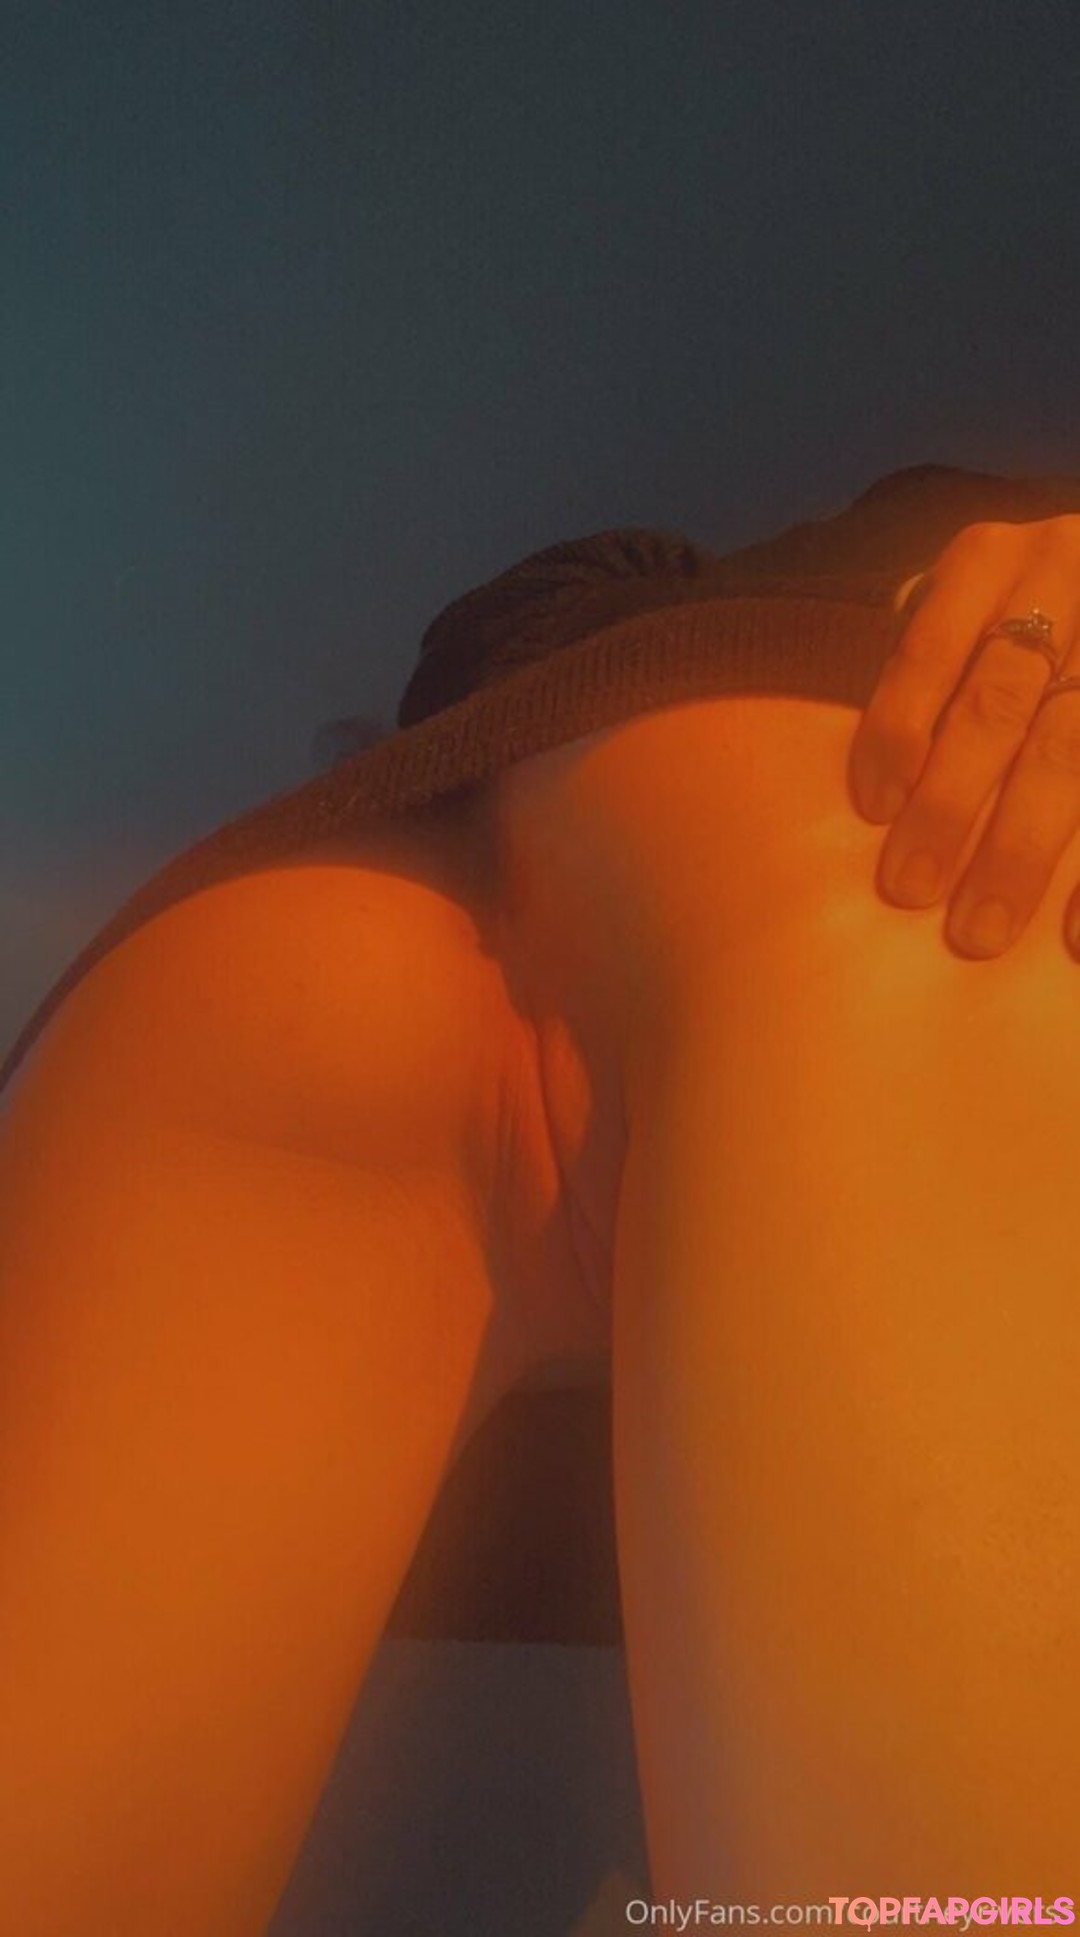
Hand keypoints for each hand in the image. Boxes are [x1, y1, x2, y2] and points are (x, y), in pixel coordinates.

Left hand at [847, 514, 1079, 958]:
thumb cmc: (1008, 606)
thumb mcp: (960, 596)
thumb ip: (915, 653)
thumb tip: (831, 762)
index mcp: (988, 560)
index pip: (928, 648)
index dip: (897, 729)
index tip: (871, 812)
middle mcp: (1061, 580)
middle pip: (1001, 705)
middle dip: (951, 804)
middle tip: (909, 890)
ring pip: (1072, 750)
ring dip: (1023, 849)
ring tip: (982, 931)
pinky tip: (1074, 936)